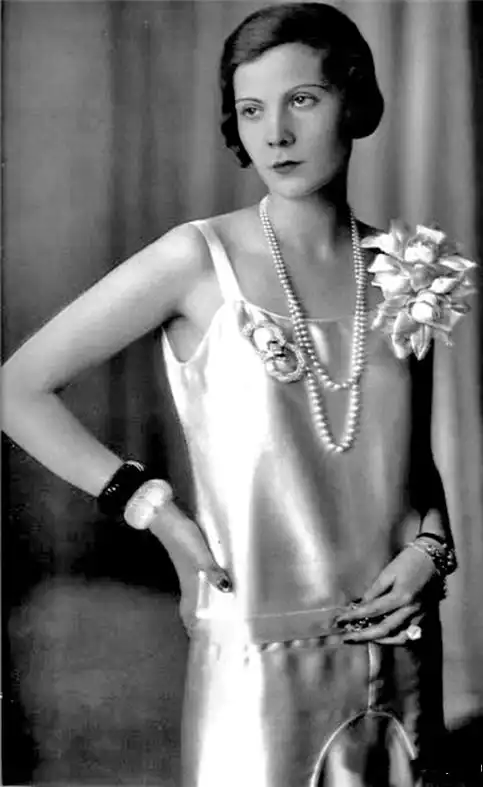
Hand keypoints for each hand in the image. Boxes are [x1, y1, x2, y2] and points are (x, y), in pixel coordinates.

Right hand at [147, 501, 231, 628]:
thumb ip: (211, 571)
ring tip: (230, 614)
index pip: (191, 617)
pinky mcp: (195, 560)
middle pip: (197, 609)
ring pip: (202, 596)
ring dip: (212, 606)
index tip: (211, 647)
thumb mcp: (198, 553)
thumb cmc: (181, 536)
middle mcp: (190, 582)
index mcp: (190, 585)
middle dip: (207, 623)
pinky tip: (224, 586)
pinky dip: (213, 589)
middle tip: (227, 633)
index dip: (196, 632)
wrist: (166, 515)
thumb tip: (227, 589)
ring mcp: (191, 571)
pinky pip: (205, 582)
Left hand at [334, 544, 438, 644]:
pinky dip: (395, 638)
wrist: (432, 559)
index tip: (340, 620)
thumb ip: (374, 591)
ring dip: (380, 640)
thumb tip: (361, 605)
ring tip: (364, 638)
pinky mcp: (424, 618)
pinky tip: (383, 636)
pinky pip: (409, 635)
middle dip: (363, 635)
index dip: (354, 616)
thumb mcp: (387, 573)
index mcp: (401, 597)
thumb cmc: (407, 562)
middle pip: (384, 629)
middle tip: (347, 638)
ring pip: (399, 638)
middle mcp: (411, 610)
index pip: (373, 611)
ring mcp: (420, 616)